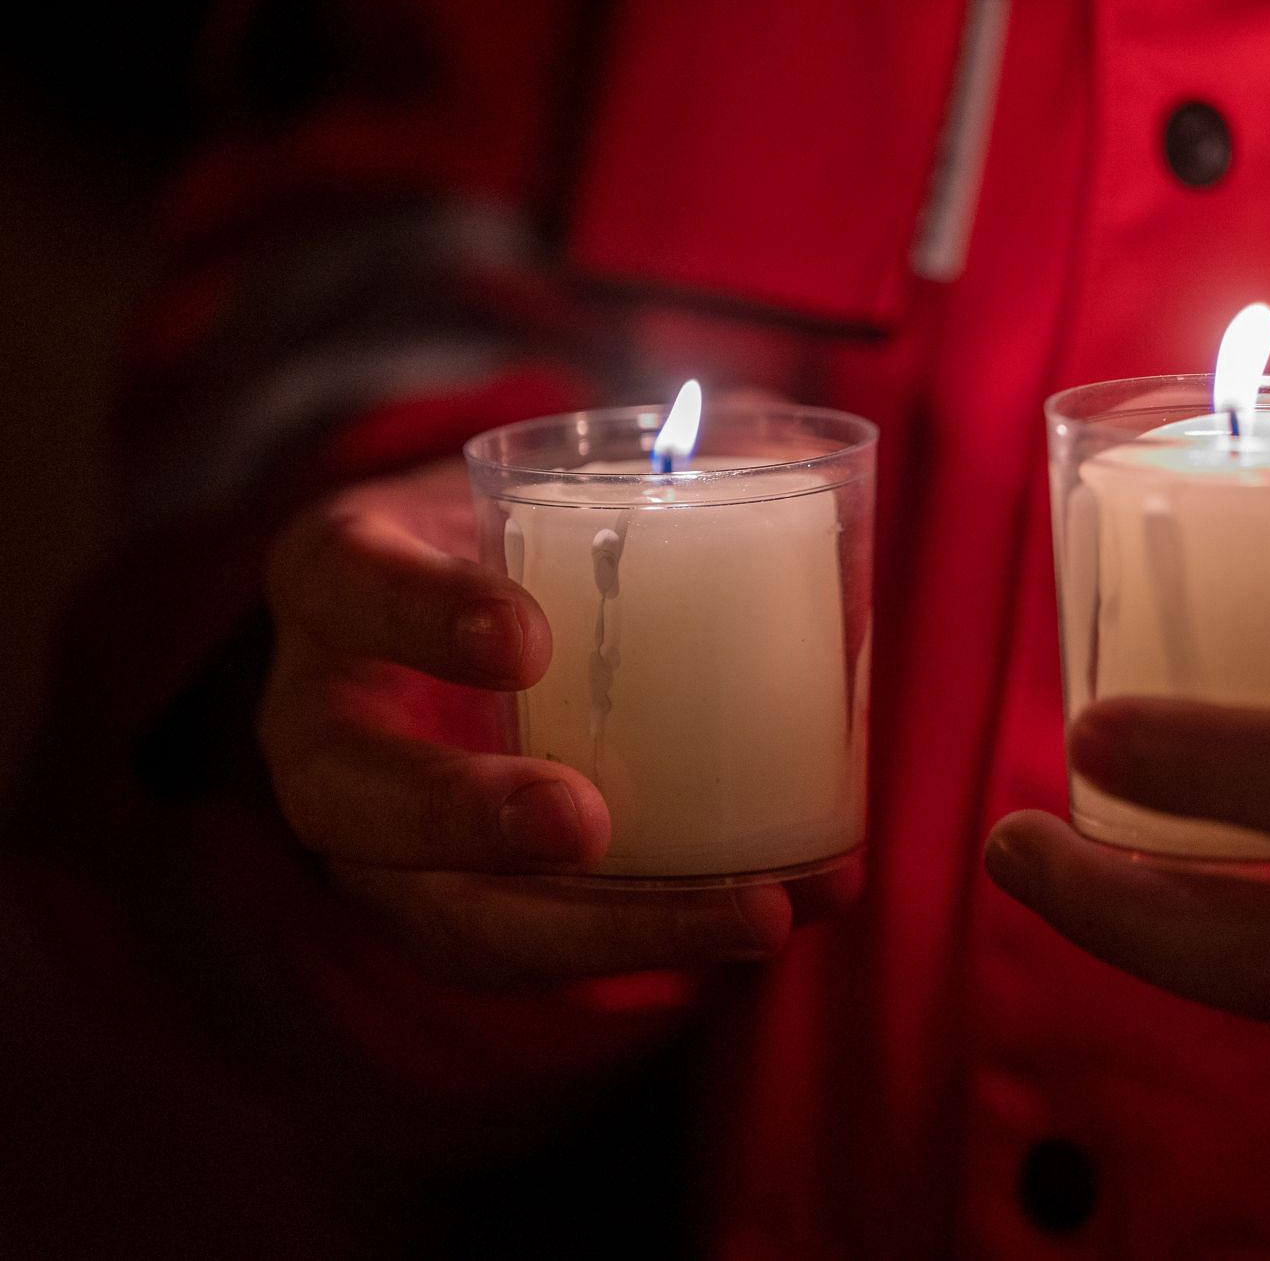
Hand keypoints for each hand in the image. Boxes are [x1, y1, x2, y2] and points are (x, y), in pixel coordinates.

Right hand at [260, 460, 820, 985]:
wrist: (480, 628)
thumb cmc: (522, 540)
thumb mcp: (550, 482)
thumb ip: (658, 468)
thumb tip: (801, 451)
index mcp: (339, 587)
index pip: (346, 587)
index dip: (422, 614)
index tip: (526, 636)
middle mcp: (328, 726)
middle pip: (350, 797)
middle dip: (464, 820)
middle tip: (584, 822)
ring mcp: (385, 843)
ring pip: (456, 919)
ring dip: (610, 932)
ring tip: (755, 910)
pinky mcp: (463, 914)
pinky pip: (551, 957)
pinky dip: (674, 940)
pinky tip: (795, 904)